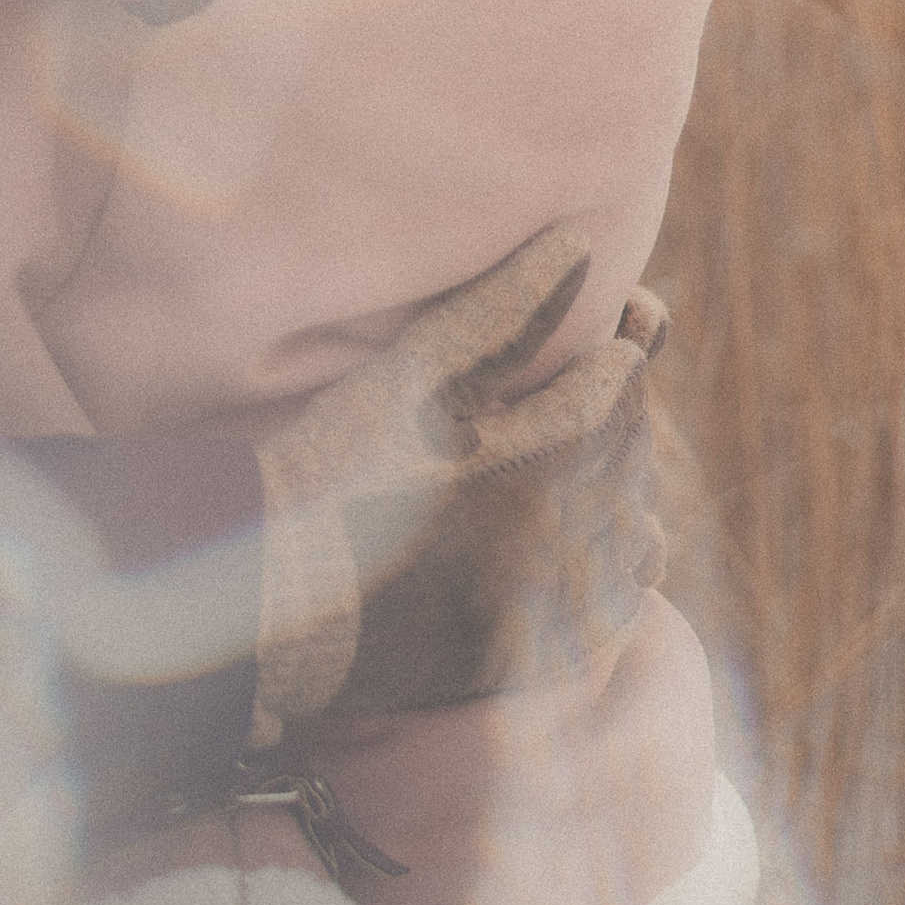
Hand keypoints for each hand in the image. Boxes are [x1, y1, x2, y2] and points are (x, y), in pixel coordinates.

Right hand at [251, 225, 666, 740]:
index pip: (620, 378)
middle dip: (609, 411)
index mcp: (543, 462)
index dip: (614, 339)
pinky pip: (613, 609)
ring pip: (634, 532)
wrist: (271, 606)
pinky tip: (565, 541)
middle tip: (575, 378)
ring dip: (613, 489)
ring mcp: (554, 614)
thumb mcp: (408, 381)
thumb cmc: (329, 478)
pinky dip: (607, 568)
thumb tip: (577, 241)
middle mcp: (565, 545)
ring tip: (565, 460)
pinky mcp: (537, 663)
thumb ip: (498, 312)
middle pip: (629, 452)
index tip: (604, 320)